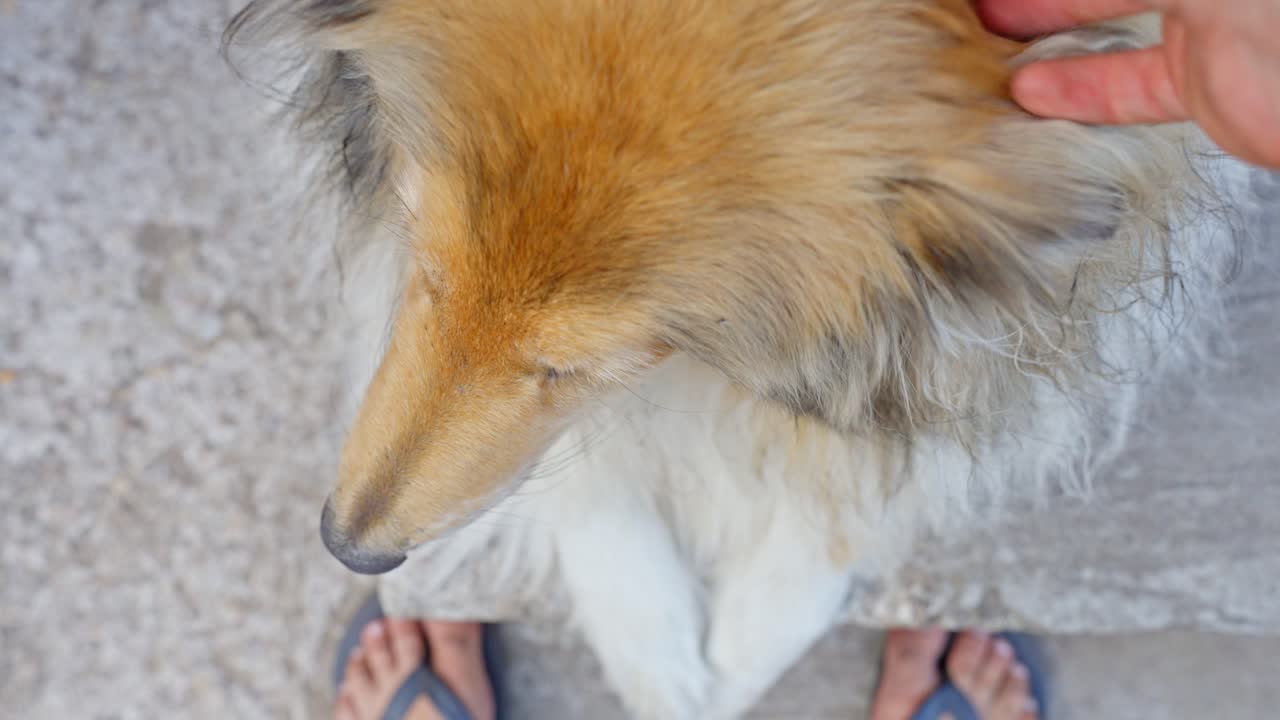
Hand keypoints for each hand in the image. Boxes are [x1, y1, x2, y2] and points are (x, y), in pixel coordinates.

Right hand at [976, 0, 1279, 168]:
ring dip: (1046, 25)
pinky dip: (1076, 89)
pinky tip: (1030, 93)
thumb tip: (1049, 49)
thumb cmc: (1269, 8)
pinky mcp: (1206, 77)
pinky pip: (1128, 81)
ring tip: (987, 33)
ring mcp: (1208, 15)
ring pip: (1108, 13)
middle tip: (981, 2)